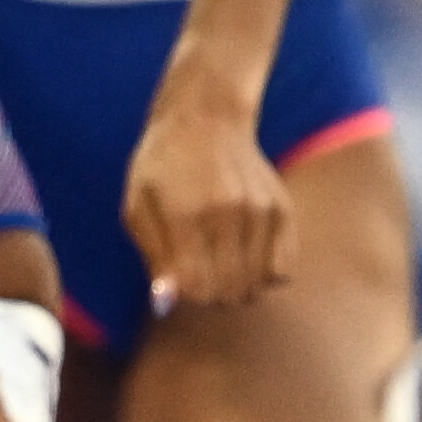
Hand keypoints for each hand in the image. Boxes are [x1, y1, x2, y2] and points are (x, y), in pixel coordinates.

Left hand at [121, 93, 292, 314]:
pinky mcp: (282, 211)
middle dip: (211, 295)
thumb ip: (154, 255)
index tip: (180, 279)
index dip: (187, 295)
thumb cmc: (162, 167)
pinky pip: (283, 270)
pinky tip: (245, 257)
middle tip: (200, 270)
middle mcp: (227, 214)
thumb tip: (168, 301)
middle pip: (229, 292)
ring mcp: (260, 213)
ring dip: (238, 286)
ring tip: (221, 262)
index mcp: (185, 213)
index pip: (198, 289)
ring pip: (257, 286)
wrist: (205, 120)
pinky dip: (264, 275)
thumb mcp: (138, 205)